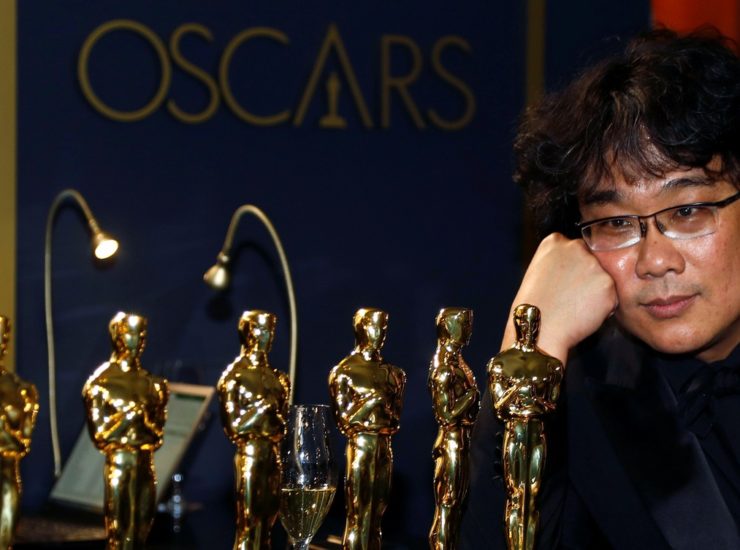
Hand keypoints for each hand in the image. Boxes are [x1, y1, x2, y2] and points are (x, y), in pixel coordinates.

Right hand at [502, 233, 617, 363]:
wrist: (539, 328)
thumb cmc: (533, 304)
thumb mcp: (537, 271)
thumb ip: (557, 260)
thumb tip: (575, 265)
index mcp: (555, 241)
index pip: (573, 248)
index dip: (570, 267)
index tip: (563, 280)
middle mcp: (577, 247)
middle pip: (591, 259)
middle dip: (586, 275)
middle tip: (571, 295)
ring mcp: (594, 266)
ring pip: (602, 278)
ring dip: (596, 291)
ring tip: (575, 306)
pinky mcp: (608, 285)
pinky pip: (611, 296)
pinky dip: (602, 306)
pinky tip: (583, 313)